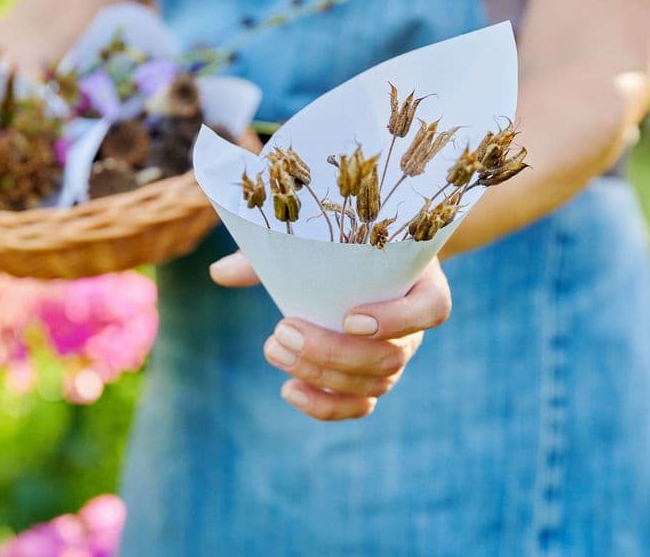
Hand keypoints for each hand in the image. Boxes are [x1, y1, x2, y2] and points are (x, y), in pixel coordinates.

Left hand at [210, 252, 451, 420]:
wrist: (364, 262)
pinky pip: (360, 407)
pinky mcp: (374, 382)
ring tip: (273, 347)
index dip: (397, 321)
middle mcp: (415, 328)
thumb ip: (276, 254)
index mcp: (420, 283)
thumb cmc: (344, 247)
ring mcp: (397, 358)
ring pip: (374, 384)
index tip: (349, 318)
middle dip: (332, 352)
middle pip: (390, 356)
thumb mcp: (322, 241)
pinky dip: (325, 407)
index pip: (432, 310)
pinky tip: (288, 390)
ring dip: (320, 374)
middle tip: (282, 330)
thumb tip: (218, 273)